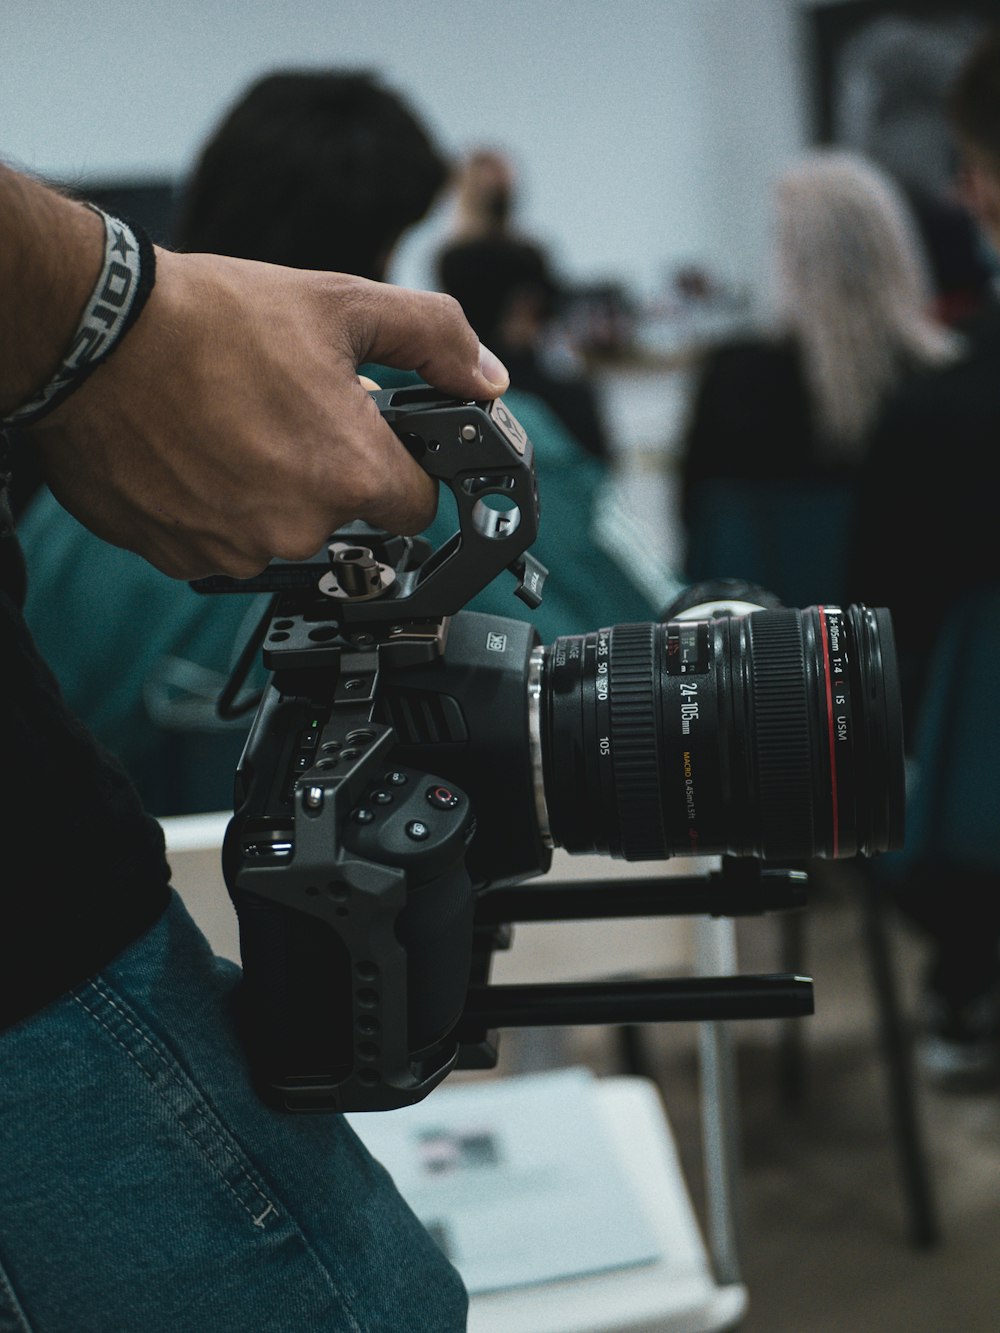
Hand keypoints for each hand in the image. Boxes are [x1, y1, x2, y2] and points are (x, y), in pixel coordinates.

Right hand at [29, 249, 507, 578]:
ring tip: (234, 428)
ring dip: (268, 494)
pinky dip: (215, 509)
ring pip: (280, 535)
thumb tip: (488, 378)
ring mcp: (236, 550)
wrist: (94, 337)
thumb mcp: (341, 303)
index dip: (402, 473)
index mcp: (351, 472)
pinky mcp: (183, 558)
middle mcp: (299, 525)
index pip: (416, 508)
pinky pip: (222, 545)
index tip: (378, 450)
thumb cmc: (210, 318)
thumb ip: (433, 339)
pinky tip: (196, 455)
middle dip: (328, 477)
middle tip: (288, 418)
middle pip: (345, 522)